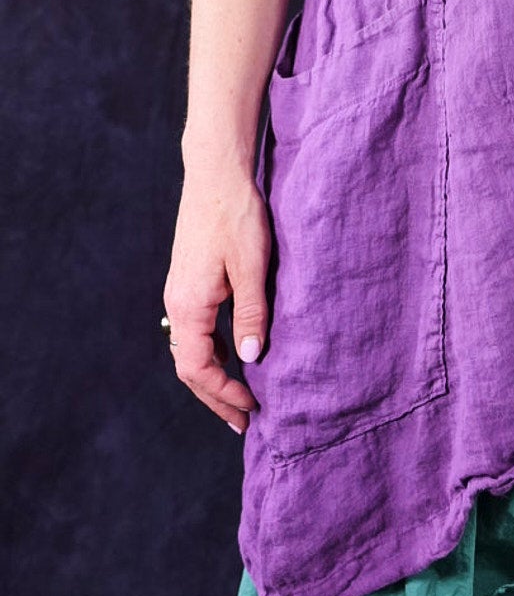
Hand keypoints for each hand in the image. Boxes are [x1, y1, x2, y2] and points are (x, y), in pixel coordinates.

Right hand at [162, 160, 271, 436]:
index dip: (224, 394)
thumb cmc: (237, 214)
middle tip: (245, 421)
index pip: (197, 369)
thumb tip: (252, 358)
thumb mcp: (252, 264)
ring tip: (241, 397)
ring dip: (214, 377)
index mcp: (189, 305)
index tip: (251, 410)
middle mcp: (178, 304)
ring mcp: (181, 293)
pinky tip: (235, 354)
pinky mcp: (190, 282)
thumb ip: (252, 312)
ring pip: (190, 350)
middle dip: (216, 396)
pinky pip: (195, 331)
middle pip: (189, 367)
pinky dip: (212, 352)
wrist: (217, 173)